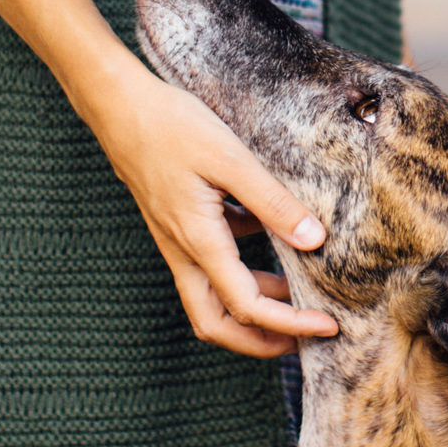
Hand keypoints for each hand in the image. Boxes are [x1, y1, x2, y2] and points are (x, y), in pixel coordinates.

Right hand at [82, 56, 337, 360]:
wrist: (118, 105)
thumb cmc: (170, 126)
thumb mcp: (230, 159)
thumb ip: (273, 201)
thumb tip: (314, 240)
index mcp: (199, 241)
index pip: (247, 307)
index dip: (290, 324)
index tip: (329, 324)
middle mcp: (184, 250)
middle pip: (217, 322)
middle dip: (260, 341)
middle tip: (305, 337)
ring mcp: (177, 239)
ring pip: (212, 295)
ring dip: (253, 305)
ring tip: (298, 294)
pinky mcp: (178, 222)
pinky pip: (211, 261)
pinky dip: (243, 267)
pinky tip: (273, 235)